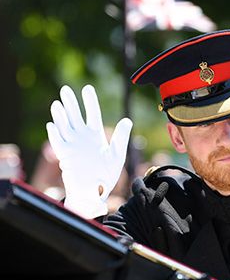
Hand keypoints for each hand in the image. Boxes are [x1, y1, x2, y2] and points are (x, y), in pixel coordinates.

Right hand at [46, 85, 131, 217]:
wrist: (95, 191)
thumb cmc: (106, 174)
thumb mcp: (116, 155)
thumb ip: (120, 138)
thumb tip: (127, 120)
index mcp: (96, 135)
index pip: (92, 114)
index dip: (90, 102)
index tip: (87, 88)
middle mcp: (82, 137)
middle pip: (75, 116)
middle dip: (71, 103)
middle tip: (66, 89)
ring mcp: (72, 145)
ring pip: (65, 126)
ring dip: (61, 115)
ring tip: (58, 103)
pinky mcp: (65, 156)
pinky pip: (58, 142)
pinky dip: (55, 134)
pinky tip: (52, 124)